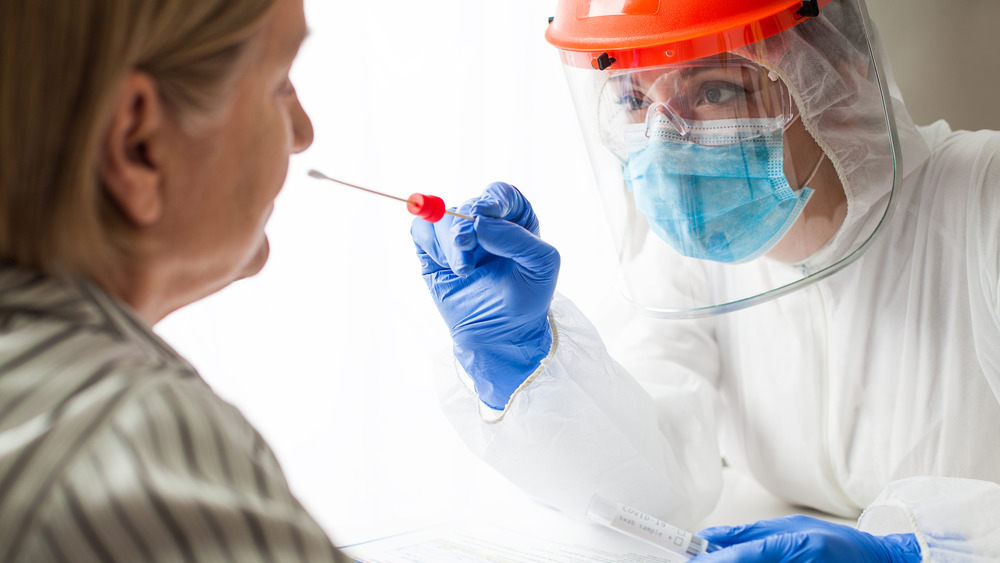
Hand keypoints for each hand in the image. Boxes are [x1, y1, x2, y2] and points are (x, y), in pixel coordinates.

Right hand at [411, 182, 559, 409]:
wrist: (500, 335)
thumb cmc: (527, 299)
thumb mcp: (541, 266)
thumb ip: (517, 239)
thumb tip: (479, 223)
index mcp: (515, 219)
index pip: (500, 194)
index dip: (490, 199)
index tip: (482, 214)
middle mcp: (485, 223)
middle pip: (468, 205)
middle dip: (464, 226)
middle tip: (464, 246)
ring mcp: (457, 237)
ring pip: (442, 217)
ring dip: (449, 243)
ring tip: (463, 271)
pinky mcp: (434, 252)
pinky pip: (421, 230)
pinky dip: (431, 244)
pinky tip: (446, 266)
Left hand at [693, 515, 919, 561]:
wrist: (879, 559)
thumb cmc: (836, 542)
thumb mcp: (792, 527)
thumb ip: (752, 533)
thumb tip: (711, 538)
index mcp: (798, 544)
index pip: (748, 554)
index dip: (718, 561)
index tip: (694, 562)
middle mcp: (803, 561)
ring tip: (723, 561)